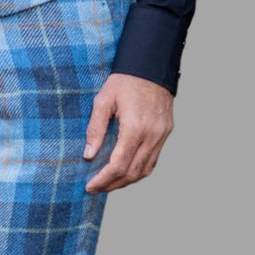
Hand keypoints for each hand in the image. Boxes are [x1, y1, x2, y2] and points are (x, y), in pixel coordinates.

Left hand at [84, 73, 173, 193]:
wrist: (150, 66)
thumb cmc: (124, 81)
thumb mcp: (103, 100)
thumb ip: (95, 128)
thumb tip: (88, 154)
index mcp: (134, 128)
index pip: (119, 165)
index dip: (104, 179)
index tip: (90, 186)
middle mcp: (151, 135)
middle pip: (132, 173)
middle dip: (113, 184)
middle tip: (97, 188)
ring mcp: (161, 135)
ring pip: (145, 170)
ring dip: (127, 181)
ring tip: (109, 183)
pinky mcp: (165, 132)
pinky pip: (153, 160)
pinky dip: (139, 170)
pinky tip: (126, 171)